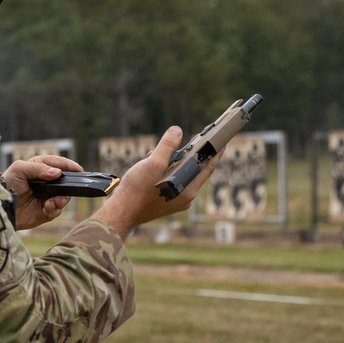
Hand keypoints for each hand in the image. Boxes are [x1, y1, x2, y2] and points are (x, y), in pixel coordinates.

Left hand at [2, 155, 82, 229]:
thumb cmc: (7, 184)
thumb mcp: (19, 170)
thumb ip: (38, 168)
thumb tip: (57, 173)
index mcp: (40, 168)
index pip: (58, 164)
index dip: (69, 166)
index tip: (78, 170)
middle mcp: (46, 182)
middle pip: (66, 182)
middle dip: (69, 185)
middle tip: (68, 188)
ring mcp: (47, 197)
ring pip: (64, 197)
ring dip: (62, 199)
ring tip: (54, 201)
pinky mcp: (46, 211)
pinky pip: (57, 210)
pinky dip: (54, 209)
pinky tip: (47, 207)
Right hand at [91, 125, 222, 239]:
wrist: (121, 212)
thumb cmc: (137, 190)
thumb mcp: (153, 163)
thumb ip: (167, 146)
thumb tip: (177, 131)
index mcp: (188, 190)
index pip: (208, 166)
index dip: (215, 151)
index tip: (222, 139)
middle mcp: (185, 197)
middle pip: (195, 169)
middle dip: (191, 152)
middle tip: (194, 138)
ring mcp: (176, 200)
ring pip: (181, 173)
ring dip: (174, 159)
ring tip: (161, 150)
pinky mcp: (166, 200)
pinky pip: (172, 180)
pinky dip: (166, 168)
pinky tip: (152, 160)